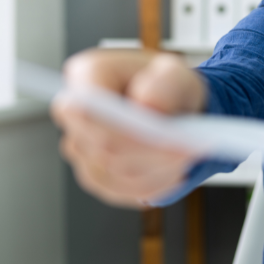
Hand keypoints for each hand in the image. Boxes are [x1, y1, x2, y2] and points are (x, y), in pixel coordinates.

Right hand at [50, 49, 207, 207]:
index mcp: (88, 75)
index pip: (88, 106)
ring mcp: (80, 148)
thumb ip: (165, 82)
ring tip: (186, 157)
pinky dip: (154, 184)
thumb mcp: (179, 73)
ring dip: (157, 169)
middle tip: (188, 150)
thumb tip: (147, 104)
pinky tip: (175, 172)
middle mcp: (75, 112)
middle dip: (151, 151)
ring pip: (116, 172)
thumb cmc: (169, 85)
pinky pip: (122, 190)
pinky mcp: (95, 175)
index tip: (164, 135)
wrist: (172, 106)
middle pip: (105, 145)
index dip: (124, 125)